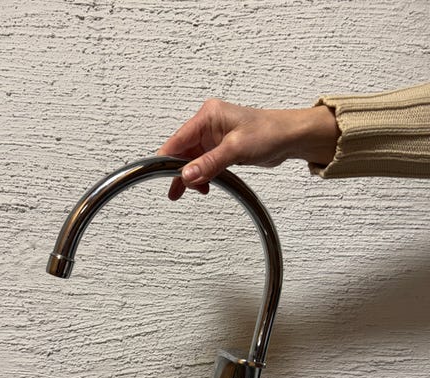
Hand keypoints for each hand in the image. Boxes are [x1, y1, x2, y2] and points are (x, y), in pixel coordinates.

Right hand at [157, 98, 338, 199]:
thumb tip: (186, 176)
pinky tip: (206, 187)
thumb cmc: (269, 132)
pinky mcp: (221, 149)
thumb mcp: (236, 149)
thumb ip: (209, 164)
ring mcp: (214, 138)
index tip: (155, 175)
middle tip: (175, 192)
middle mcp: (208, 125)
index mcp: (208, 116)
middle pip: (182, 151)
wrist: (290, 137)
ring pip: (192, 160)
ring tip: (192, 192)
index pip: (178, 140)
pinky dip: (203, 176)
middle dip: (179, 172)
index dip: (165, 158)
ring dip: (192, 177)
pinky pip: (204, 164)